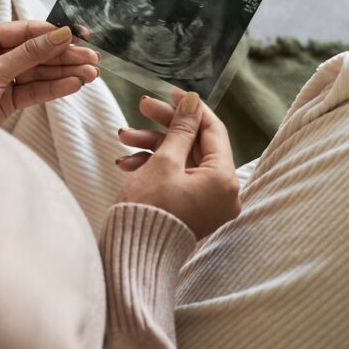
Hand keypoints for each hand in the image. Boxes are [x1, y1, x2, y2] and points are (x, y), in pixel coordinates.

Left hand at [0, 21, 99, 124]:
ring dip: (65, 74)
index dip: (53, 34)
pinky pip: (34, 90)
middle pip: (36, 53)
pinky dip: (54, 88)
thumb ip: (29, 54)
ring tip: (91, 75)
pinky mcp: (6, 99)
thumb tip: (59, 34)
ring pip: (38, 73)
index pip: (25, 32)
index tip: (79, 37)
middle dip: (65, 57)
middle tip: (93, 60)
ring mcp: (0, 77)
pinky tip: (74, 85)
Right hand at [114, 89, 240, 238]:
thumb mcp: (165, 160)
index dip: (191, 108)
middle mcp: (224, 193)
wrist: (134, 256)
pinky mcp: (193, 210)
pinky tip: (128, 162)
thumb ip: (181, 129)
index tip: (171, 92)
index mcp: (225, 180)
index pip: (213, 130)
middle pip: (196, 145)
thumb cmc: (150, 208)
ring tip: (124, 138)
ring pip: (183, 161)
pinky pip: (179, 179)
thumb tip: (193, 102)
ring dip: (154, 146)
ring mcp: (209, 203)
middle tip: (142, 107)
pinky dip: (156, 167)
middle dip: (165, 127)